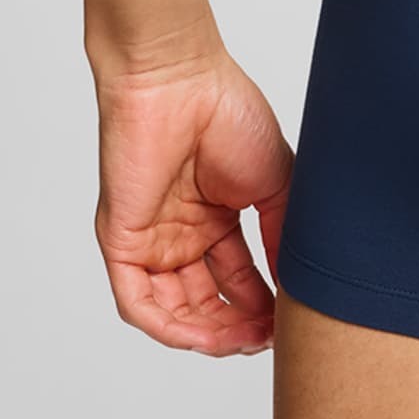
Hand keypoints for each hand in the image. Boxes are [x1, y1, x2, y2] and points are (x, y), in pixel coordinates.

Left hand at [93, 49, 291, 355]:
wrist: (180, 79)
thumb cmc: (227, 112)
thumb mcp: (274, 181)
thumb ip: (281, 235)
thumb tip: (296, 287)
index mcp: (214, 217)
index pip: (237, 279)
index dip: (261, 307)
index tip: (289, 322)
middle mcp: (181, 233)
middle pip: (206, 302)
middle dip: (236, 327)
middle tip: (267, 338)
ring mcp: (150, 239)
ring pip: (173, 311)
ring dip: (208, 334)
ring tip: (242, 340)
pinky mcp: (121, 241)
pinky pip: (138, 302)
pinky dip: (169, 327)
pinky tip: (203, 334)